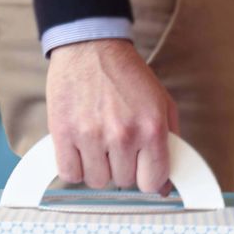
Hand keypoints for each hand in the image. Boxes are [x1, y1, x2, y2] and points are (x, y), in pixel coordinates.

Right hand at [46, 38, 178, 191]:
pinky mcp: (64, 133)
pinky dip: (75, 167)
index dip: (146, 177)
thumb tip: (163, 186)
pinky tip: (80, 150)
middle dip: (120, 168)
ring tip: (97, 144)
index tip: (140, 169)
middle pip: (122, 182)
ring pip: (96, 181)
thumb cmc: (126, 75)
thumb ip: (170, 143)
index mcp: (151, 128)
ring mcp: (91, 135)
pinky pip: (69, 173)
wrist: (90, 48)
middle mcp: (122, 134)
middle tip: (115, 145)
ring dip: (97, 168)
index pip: (152, 182)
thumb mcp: (162, 103)